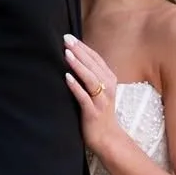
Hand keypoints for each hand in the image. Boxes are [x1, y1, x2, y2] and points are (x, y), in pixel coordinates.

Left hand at [64, 34, 123, 156]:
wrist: (107, 137)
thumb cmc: (99, 111)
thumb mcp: (99, 90)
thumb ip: (91, 75)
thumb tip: (74, 57)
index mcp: (109, 79)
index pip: (96, 59)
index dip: (84, 47)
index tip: (70, 37)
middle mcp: (108, 87)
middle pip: (93, 65)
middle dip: (79, 51)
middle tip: (66, 39)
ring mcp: (101, 100)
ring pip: (90, 79)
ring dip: (78, 65)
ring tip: (67, 54)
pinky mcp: (93, 112)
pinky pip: (84, 97)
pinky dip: (76, 87)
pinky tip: (67, 77)